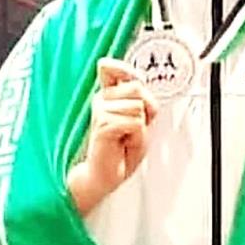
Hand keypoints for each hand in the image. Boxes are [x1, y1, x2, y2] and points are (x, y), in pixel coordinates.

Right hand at [67, 58, 157, 214]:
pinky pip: (134, 123)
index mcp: (109, 96)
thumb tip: (138, 82)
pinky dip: (136, 137)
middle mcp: (102, 100)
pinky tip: (123, 143)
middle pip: (136, 88)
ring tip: (126, 138)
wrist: (104, 175)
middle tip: (132, 129)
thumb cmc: (120, 151)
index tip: (128, 77)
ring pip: (137, 108)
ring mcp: (100, 111)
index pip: (114, 69)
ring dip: (139, 128)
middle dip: (144, 111)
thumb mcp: (138, 120)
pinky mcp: (103, 124)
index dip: (124, 70)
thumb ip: (140, 98)